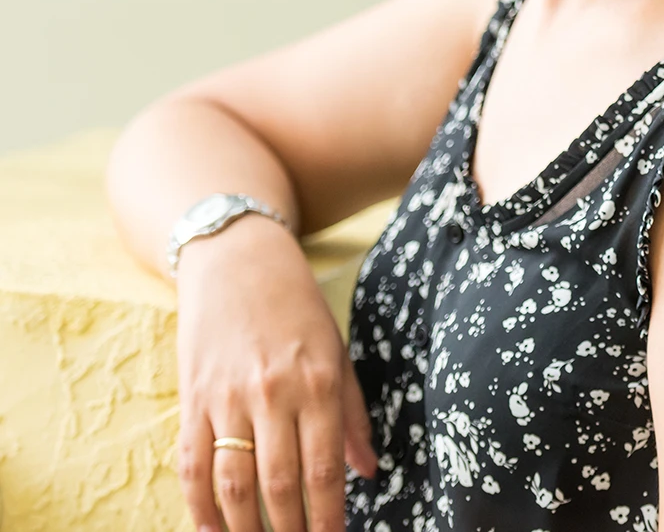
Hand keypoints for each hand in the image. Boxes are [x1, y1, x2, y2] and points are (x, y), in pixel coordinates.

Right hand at [175, 215, 376, 531]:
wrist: (237, 260)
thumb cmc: (297, 307)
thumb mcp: (338, 351)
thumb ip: (352, 415)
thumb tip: (370, 471)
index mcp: (319, 382)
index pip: (324, 468)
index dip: (329, 515)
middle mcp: (273, 393)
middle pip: (279, 483)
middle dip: (290, 530)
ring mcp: (227, 398)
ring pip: (232, 482)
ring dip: (245, 528)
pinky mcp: (192, 399)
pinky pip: (191, 464)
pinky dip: (199, 505)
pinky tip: (211, 530)